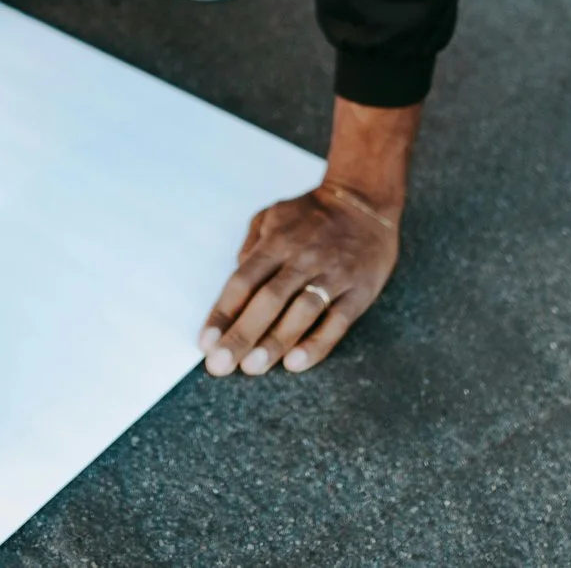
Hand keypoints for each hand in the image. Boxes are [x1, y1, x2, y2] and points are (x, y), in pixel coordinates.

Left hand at [200, 182, 398, 376]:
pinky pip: (337, 322)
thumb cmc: (311, 215)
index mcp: (278, 242)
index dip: (223, 312)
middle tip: (220, 365)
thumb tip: (236, 279)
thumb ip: (251, 246)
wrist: (365, 203)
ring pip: (302, 313)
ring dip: (275, 342)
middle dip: (242, 335)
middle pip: (268, 300)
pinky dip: (316, 344)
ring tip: (252, 368)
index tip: (205, 342)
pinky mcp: (359, 291)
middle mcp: (303, 259)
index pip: (244, 280)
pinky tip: (295, 363)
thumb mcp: (273, 216)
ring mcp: (333, 276)